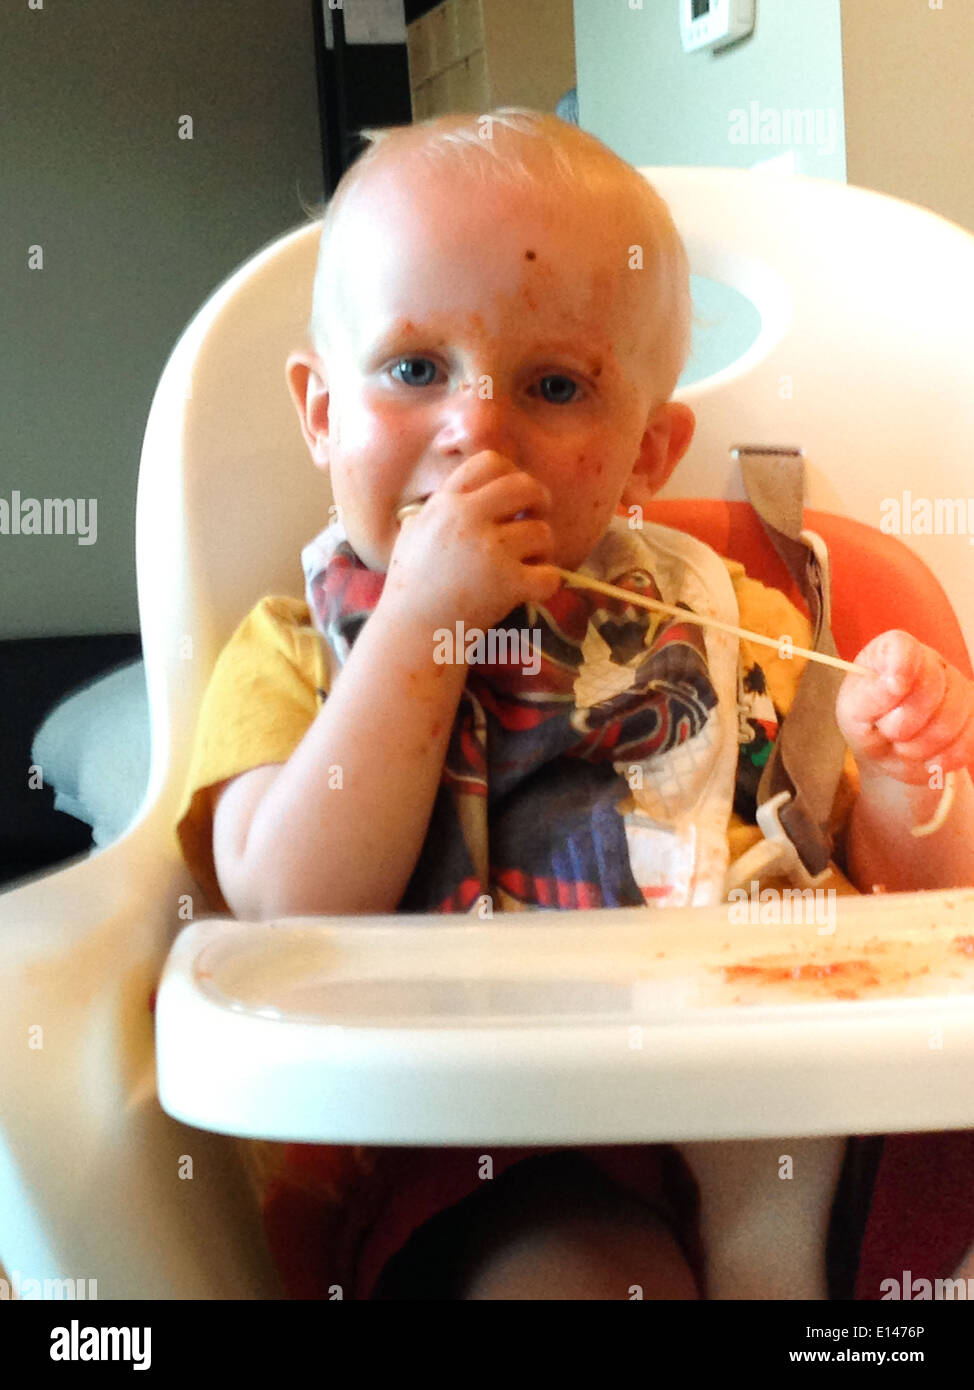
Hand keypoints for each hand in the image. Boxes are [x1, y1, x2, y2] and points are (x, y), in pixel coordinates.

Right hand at [382, 451, 560, 630]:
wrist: (412, 633)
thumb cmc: (411, 587)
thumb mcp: (413, 532)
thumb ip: (439, 506)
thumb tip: (469, 490)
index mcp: (446, 503)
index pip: (491, 462)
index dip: (511, 475)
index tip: (513, 497)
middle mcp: (467, 519)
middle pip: (525, 486)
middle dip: (539, 501)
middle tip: (535, 520)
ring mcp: (489, 550)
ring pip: (542, 532)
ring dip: (541, 550)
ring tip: (525, 564)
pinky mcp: (507, 583)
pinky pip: (549, 574)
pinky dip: (546, 583)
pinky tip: (530, 589)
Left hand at [835, 629, 973, 784]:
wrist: (887, 750)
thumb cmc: (865, 722)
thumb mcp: (853, 711)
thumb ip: (870, 696)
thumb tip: (894, 683)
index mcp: (892, 651)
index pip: (903, 646)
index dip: (902, 666)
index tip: (895, 687)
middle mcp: (930, 662)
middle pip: (931, 687)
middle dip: (903, 722)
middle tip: (887, 732)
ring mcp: (957, 688)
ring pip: (951, 719)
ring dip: (920, 745)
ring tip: (902, 746)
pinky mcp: (972, 717)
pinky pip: (967, 740)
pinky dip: (942, 757)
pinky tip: (925, 757)